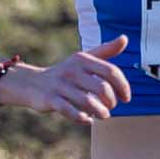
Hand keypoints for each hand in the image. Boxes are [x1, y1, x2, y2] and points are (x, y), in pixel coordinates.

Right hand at [2, 37, 131, 124]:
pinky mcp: (50, 99)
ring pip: (88, 102)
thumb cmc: (66, 73)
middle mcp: (72, 70)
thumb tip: (125, 38)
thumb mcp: (84, 60)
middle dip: (111, 101)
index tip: (126, 98)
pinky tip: (88, 120)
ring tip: (103, 115)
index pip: (111, 72)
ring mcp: (60, 85)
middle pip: (102, 88)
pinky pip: (69, 111)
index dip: (123, 87)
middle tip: (111, 107)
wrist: (33, 83)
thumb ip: (105, 51)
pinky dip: (82, 118)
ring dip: (100, 112)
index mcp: (83, 59)